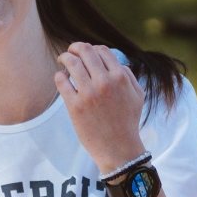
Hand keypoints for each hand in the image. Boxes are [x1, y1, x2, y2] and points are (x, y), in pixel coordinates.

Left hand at [55, 41, 146, 171]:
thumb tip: (116, 63)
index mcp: (120, 77)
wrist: (119, 149)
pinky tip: (61, 77)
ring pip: (71, 62)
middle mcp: (104, 82)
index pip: (101, 50)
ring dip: (65, 58)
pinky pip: (61, 81)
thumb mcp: (137, 96)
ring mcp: (89, 94)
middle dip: (75, 48)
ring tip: (62, 60)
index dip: (91, 48)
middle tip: (70, 52)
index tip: (85, 53)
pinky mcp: (75, 106)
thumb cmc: (128, 122)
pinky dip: (59, 75)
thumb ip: (128, 76)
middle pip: (85, 51)